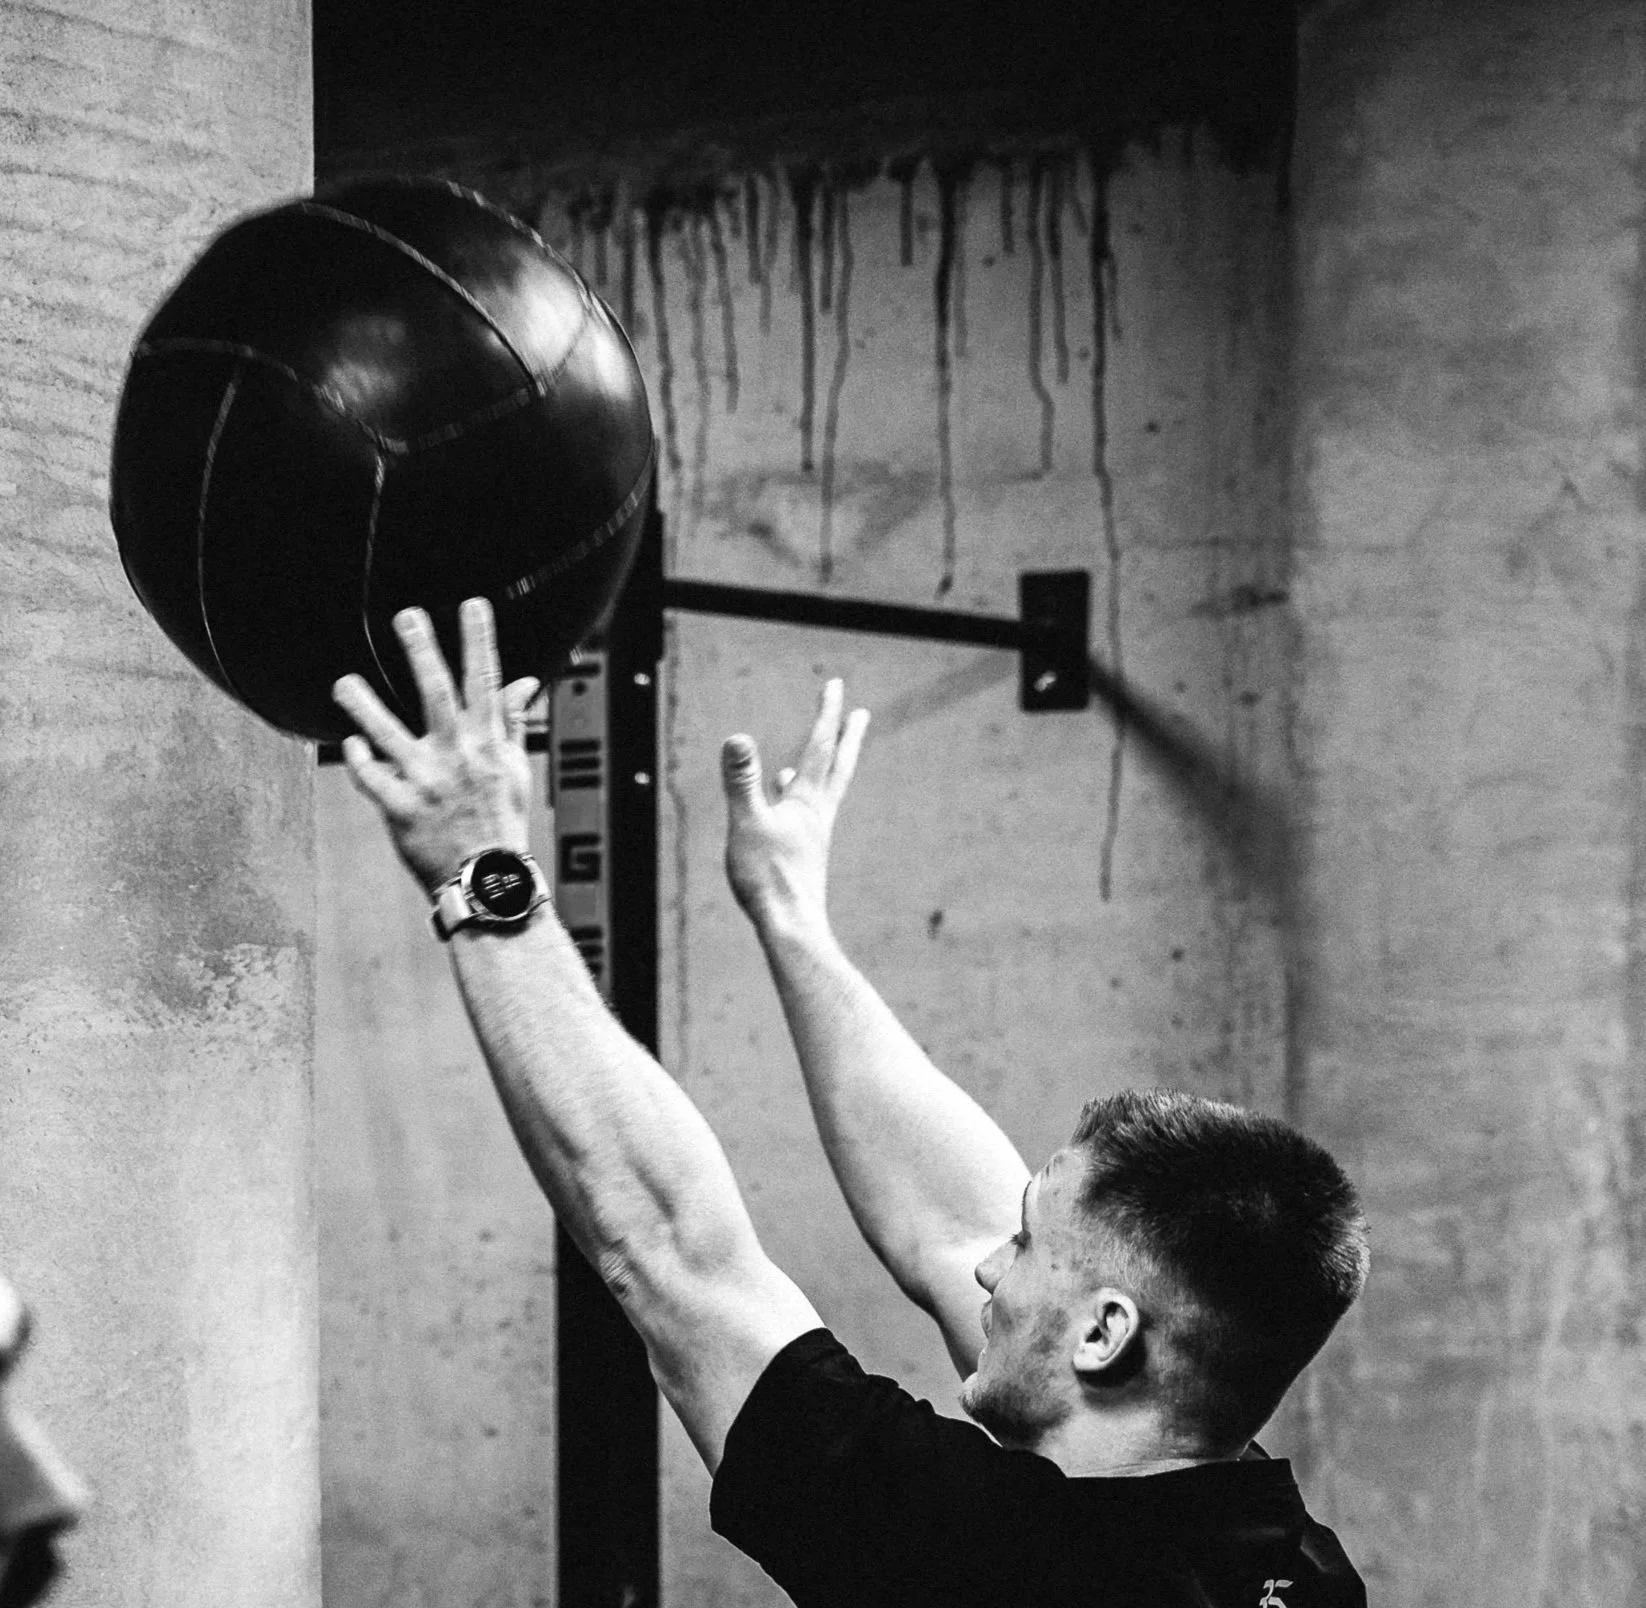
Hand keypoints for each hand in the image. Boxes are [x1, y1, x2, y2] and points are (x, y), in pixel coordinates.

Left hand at [332, 598, 541, 891]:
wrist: (486, 879)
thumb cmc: (500, 821)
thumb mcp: (514, 768)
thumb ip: (512, 721)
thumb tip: (523, 683)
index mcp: (487, 744)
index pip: (485, 682)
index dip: (480, 641)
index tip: (473, 606)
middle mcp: (457, 757)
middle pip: (437, 695)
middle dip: (423, 652)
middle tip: (408, 616)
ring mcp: (427, 783)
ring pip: (390, 735)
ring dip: (365, 706)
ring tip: (343, 682)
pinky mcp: (401, 810)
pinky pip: (373, 780)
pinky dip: (359, 761)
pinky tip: (349, 744)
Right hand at [721, 679, 868, 929]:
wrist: (790, 926)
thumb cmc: (768, 878)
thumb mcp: (747, 824)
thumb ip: (741, 781)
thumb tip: (737, 738)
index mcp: (806, 803)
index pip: (819, 748)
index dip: (826, 714)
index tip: (835, 685)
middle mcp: (815, 815)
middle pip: (836, 767)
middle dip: (846, 737)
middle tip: (860, 714)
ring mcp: (811, 836)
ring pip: (820, 792)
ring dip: (823, 767)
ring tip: (822, 753)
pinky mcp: (801, 855)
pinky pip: (801, 816)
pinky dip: (795, 800)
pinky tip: (786, 804)